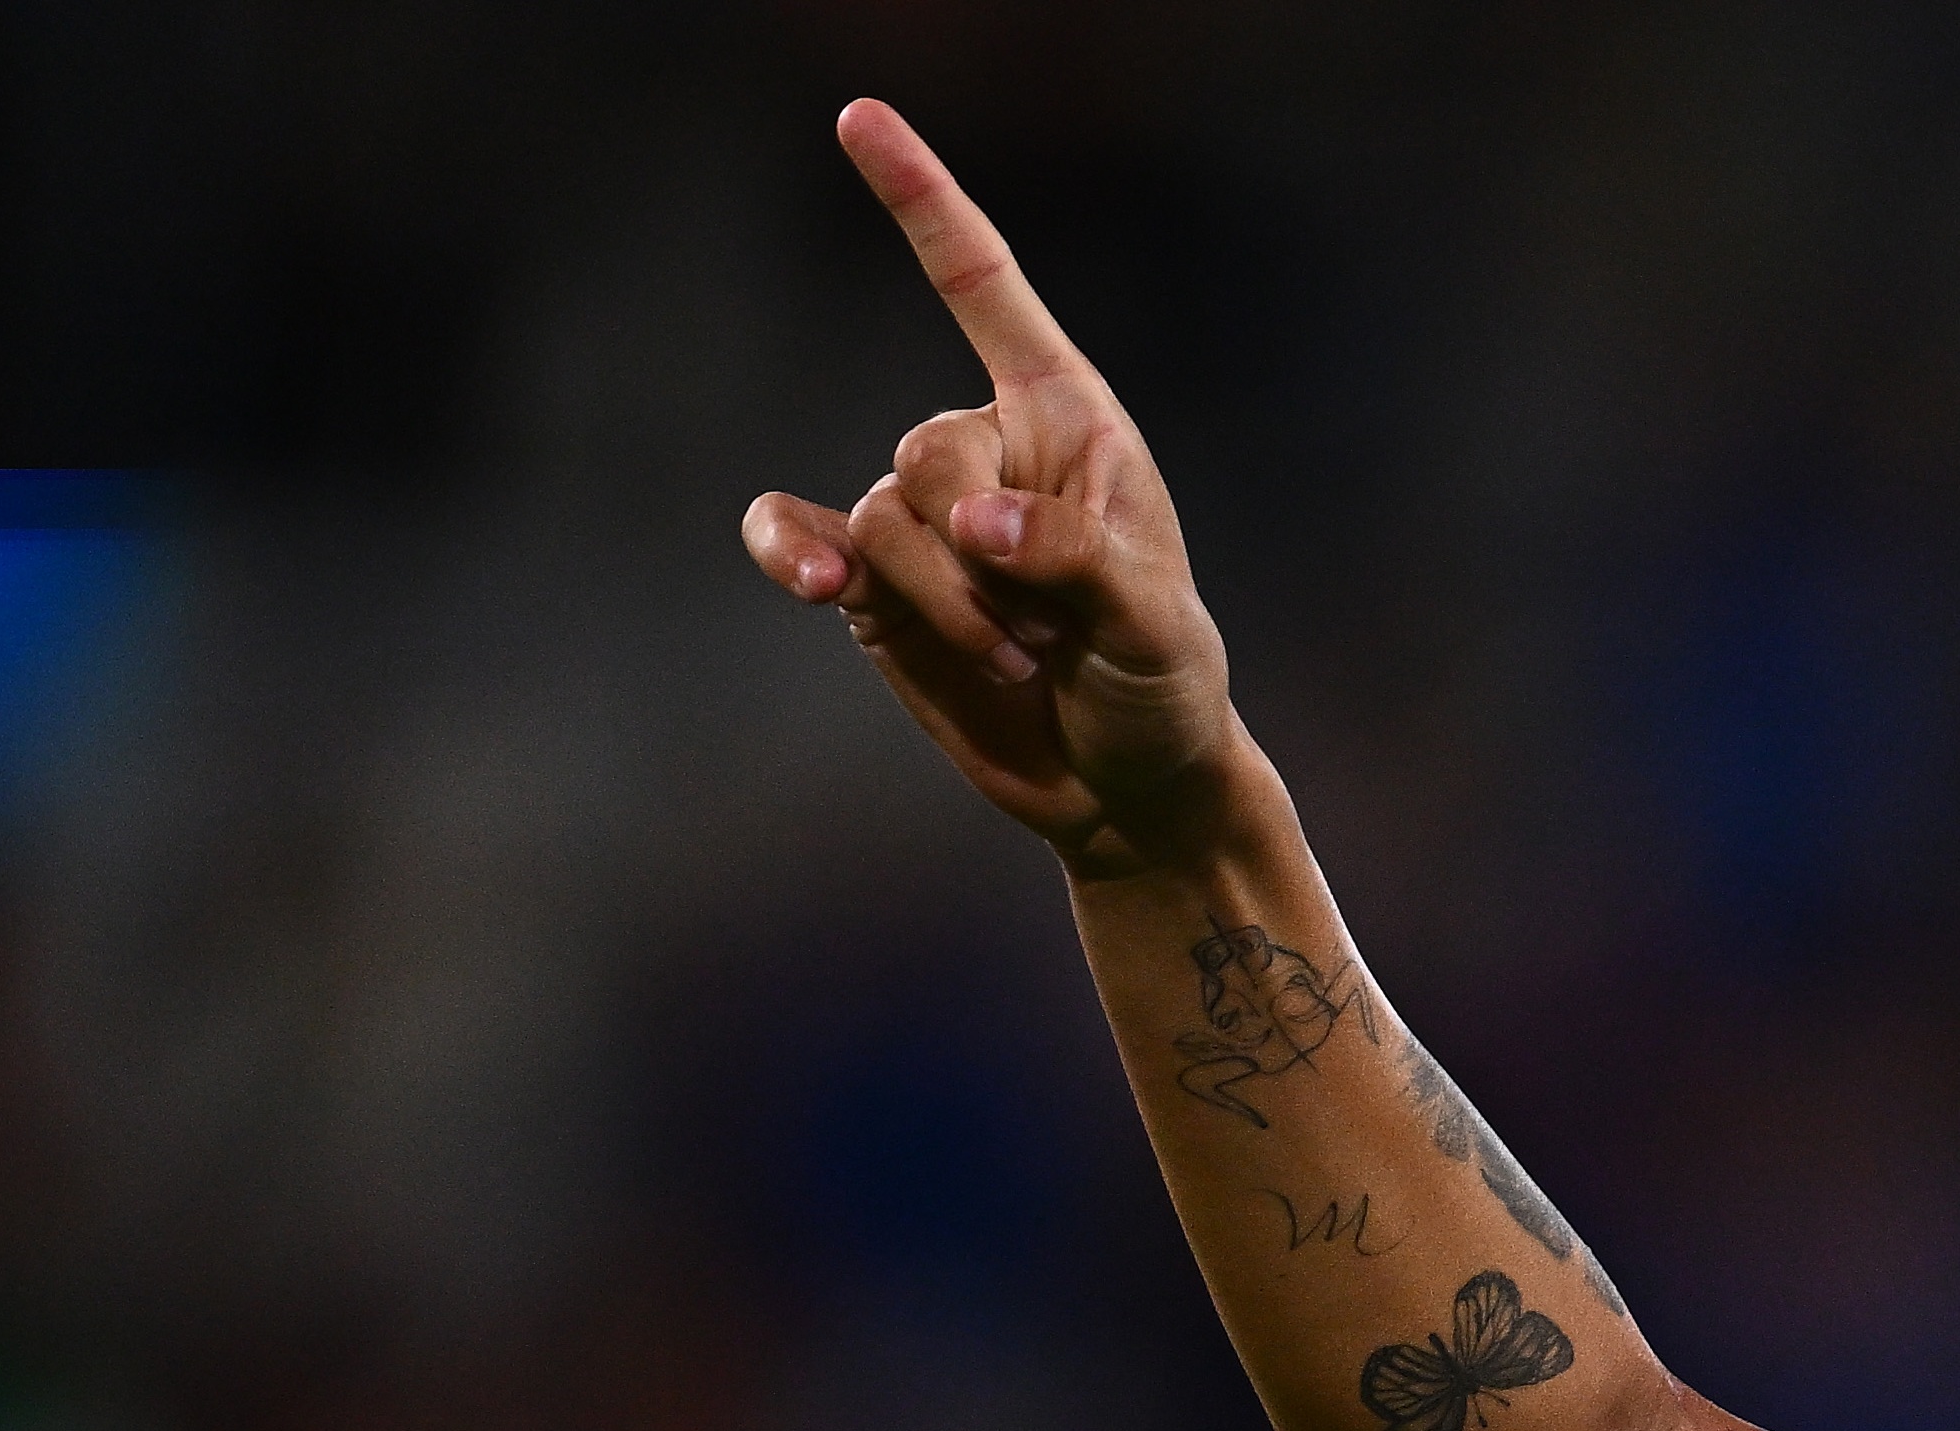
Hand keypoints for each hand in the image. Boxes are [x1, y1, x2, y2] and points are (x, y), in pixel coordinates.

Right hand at [738, 100, 1241, 871]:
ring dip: (945, 607)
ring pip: (881, 521)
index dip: (923, 203)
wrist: (1123, 785)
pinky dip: (794, 556)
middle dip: (982, 560)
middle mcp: (985, 450)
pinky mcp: (872, 587)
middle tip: (1051, 636)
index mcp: (1067, 419)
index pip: (982, 288)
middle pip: (926, 453)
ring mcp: (921, 517)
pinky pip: (800, 540)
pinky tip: (813, 585)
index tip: (858, 115)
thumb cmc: (1165, 685)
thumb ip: (1074, 559)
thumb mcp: (1154, 623)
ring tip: (1021, 662)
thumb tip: (966, 521)